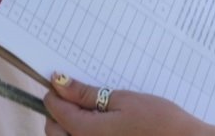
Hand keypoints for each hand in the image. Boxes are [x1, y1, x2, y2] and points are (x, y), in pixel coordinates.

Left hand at [42, 73, 213, 135]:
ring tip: (89, 114)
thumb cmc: (161, 121)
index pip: (55, 111)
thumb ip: (87, 95)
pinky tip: (100, 129)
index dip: (55, 93)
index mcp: (88, 133)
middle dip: (58, 113)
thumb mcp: (123, 100)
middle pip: (53, 131)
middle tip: (75, 97)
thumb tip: (60, 84)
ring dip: (68, 128)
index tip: (61, 83)